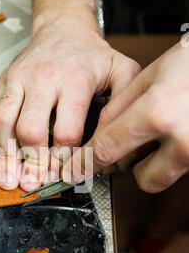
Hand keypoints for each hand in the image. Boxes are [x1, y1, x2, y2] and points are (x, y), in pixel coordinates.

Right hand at [0, 9, 139, 190]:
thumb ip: (122, 103)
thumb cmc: (90, 55)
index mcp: (74, 80)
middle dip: (32, 162)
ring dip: (6, 156)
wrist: (62, 28)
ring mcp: (18, 81)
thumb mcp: (121, 70)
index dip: (65, 159)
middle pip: (32, 129)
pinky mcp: (3, 84)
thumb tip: (112, 140)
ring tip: (8, 180)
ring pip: (5, 123)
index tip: (65, 175)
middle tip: (34, 183)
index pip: (66, 130)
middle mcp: (43, 80)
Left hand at [63, 42, 188, 192]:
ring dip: (156, 162)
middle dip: (132, 164)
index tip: (73, 172)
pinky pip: (182, 167)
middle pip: (141, 177)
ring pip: (165, 175)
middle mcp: (183, 141)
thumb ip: (120, 107)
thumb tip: (97, 135)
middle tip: (134, 141)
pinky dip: (174, 155)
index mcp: (159, 114)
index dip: (85, 163)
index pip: (108, 150)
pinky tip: (178, 130)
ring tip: (163, 130)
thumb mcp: (151, 74)